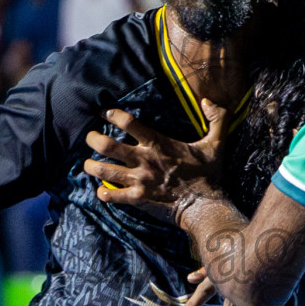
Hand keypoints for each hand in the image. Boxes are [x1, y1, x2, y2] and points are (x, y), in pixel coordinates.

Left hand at [83, 99, 226, 223]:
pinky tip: (101, 191)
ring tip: (87, 164)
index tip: (104, 113)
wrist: (204, 206)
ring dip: (91, 166)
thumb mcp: (217, 143)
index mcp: (158, 143)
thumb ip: (216, 118)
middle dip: (92, 139)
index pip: (128, 122)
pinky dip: (103, 193)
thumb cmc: (208, 174)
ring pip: (104, 171)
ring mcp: (138, 181)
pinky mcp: (138, 199)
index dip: (112, 114)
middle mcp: (143, 160)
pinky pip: (113, 196)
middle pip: (107, 145)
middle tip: (90, 138)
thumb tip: (208, 100)